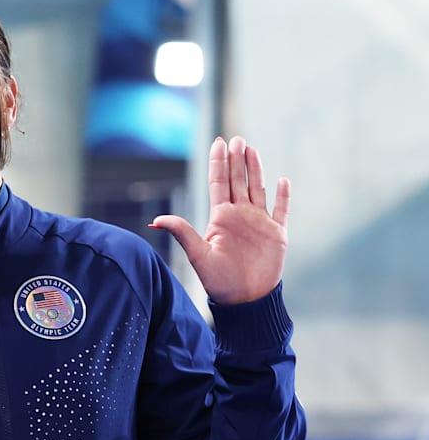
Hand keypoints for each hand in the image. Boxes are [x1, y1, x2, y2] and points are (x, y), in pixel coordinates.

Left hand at [150, 136, 289, 304]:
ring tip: (251, 149)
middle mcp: (239, 216)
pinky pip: (281, 211)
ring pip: (257, 189)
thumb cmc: (219, 282)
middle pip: (237, 181)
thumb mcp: (198, 255)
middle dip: (236, 159)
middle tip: (236, 138)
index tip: (218, 142)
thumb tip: (156, 220)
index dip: (218, 163)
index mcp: (220, 217)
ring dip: (255, 170)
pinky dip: (283, 196)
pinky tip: (282, 179)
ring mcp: (258, 223)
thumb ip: (182, 233)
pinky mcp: (277, 234)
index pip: (218, 183)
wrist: (245, 301)